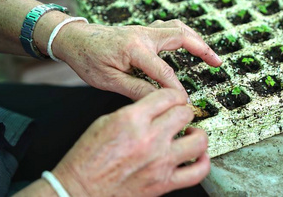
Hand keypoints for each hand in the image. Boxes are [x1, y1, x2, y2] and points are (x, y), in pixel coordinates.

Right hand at [52, 89, 209, 196]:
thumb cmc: (87, 159)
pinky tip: (198, 157)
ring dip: (197, 134)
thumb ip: (134, 112)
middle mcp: (149, 139)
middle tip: (181, 114)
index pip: (166, 96)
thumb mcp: (106, 122)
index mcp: (132, 120)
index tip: (174, 98)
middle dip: (184, 110)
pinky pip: (197, 172)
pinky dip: (203, 163)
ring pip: (198, 140)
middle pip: (184, 113)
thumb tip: (153, 108)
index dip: (173, 94)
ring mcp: (159, 162)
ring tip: (191, 134)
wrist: (79, 190)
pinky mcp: (163, 183)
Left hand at [53, 19, 221, 99]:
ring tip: (208, 52)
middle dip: (202, 50)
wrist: (74, 38)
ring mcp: (143, 29)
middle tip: (217, 63)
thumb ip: (136, 90)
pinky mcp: (142, 30)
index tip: (185, 103)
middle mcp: (143, 35)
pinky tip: (186, 41)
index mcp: (134, 49)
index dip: (177, 90)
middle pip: (181, 38)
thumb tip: (159, 100)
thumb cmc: (87, 60)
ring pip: (177, 28)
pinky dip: (182, 33)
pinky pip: (168, 27)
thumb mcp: (108, 80)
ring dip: (195, 38)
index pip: (164, 72)